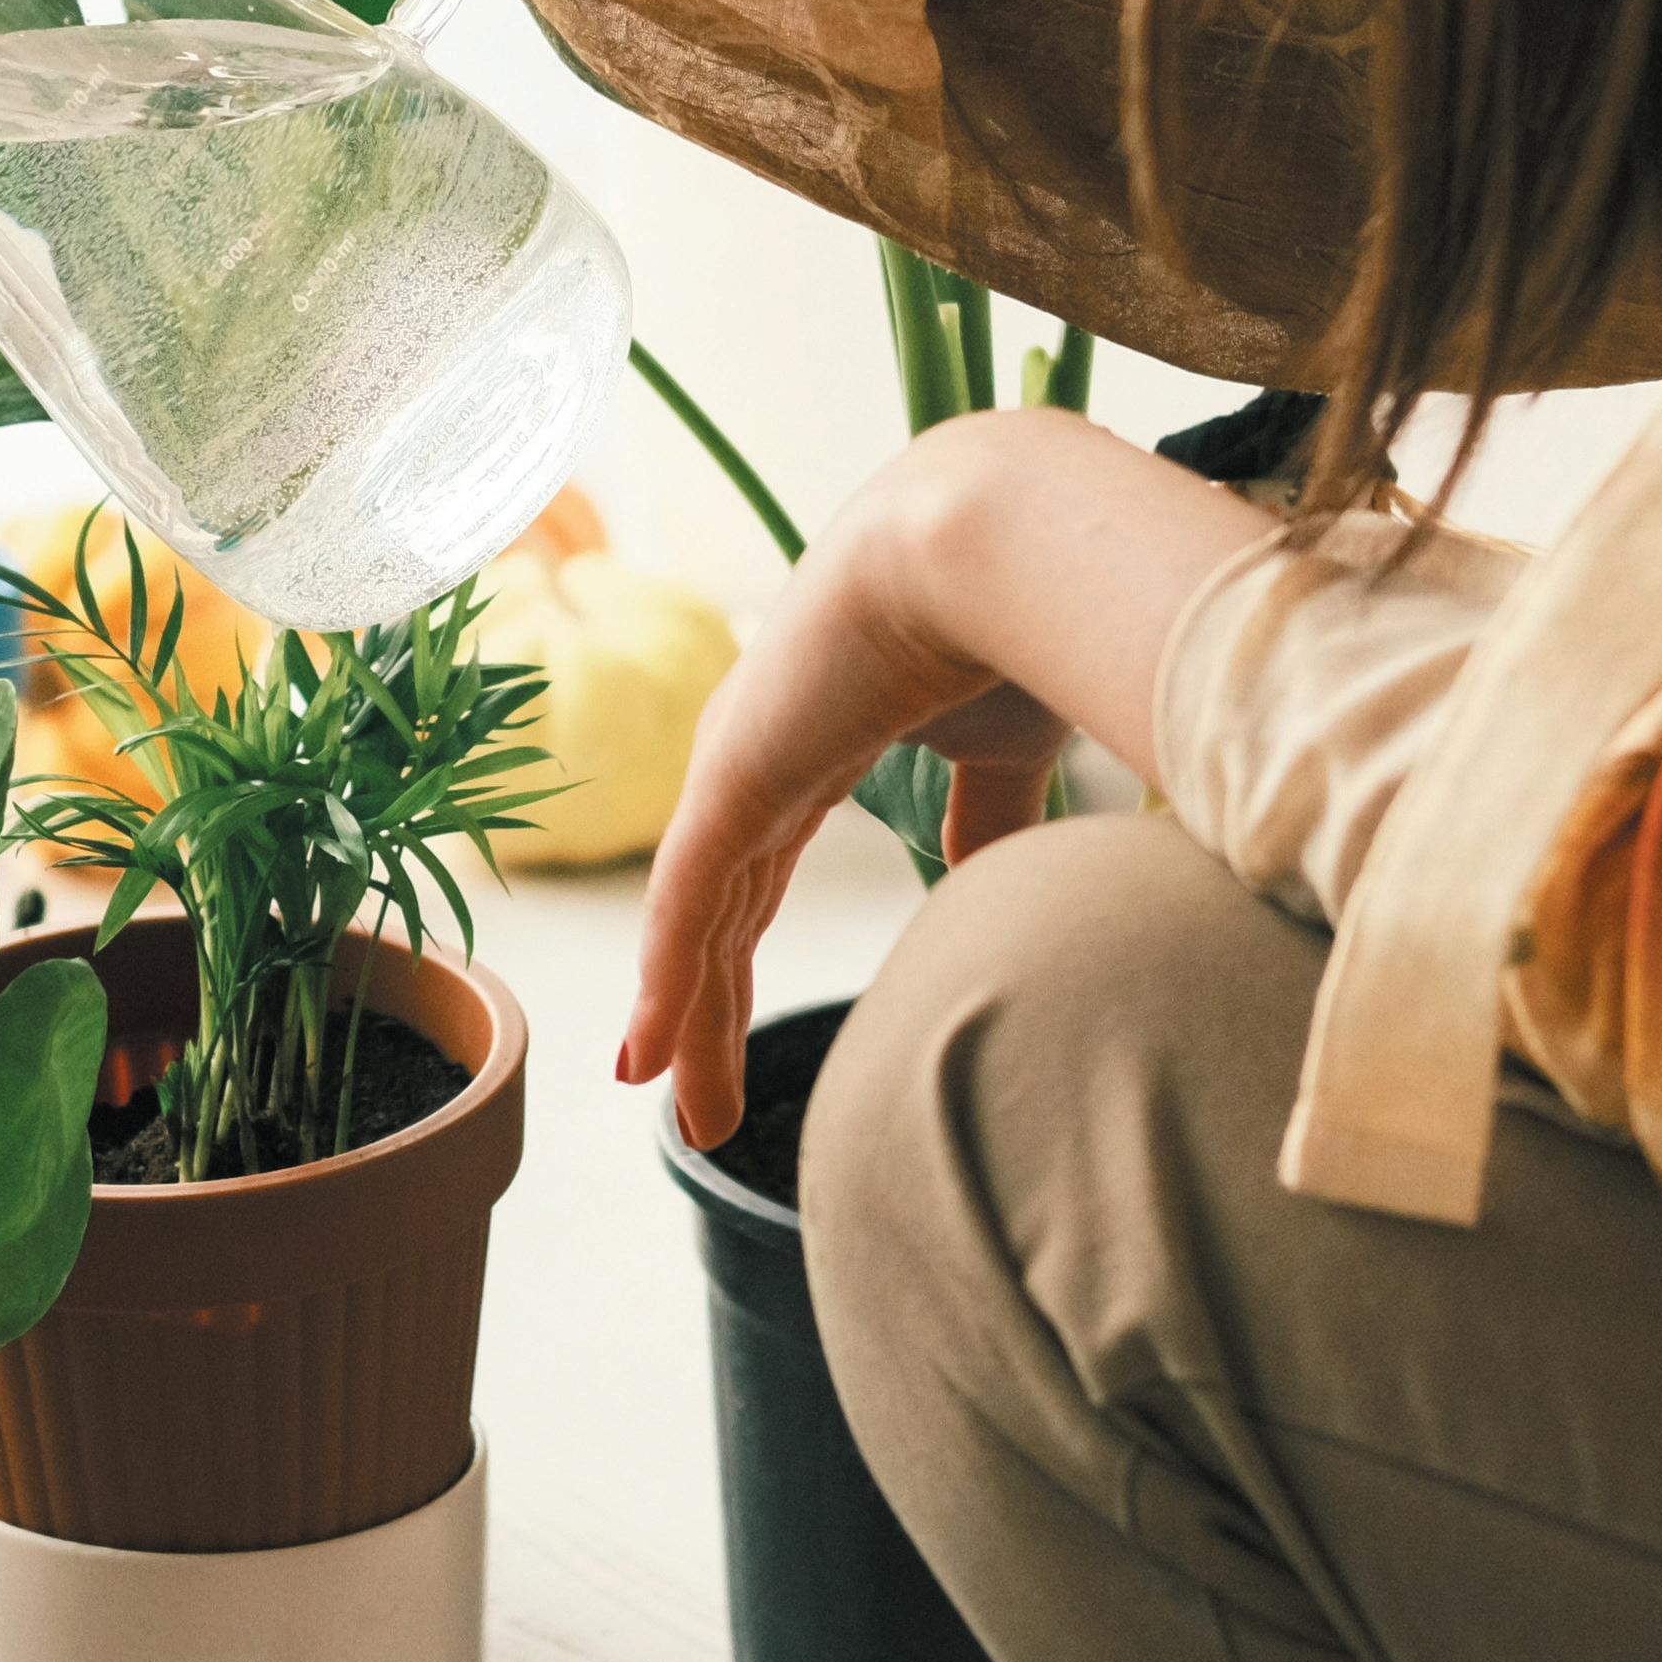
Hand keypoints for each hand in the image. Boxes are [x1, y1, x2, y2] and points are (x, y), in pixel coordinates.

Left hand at [631, 667, 1066, 1156]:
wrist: (998, 548)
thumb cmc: (1011, 624)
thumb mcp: (997, 751)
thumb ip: (982, 819)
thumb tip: (984, 889)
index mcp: (810, 743)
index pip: (754, 873)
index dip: (733, 956)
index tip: (722, 1036)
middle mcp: (754, 754)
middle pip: (719, 913)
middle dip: (706, 1012)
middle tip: (700, 1107)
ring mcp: (736, 762)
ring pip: (698, 925)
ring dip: (690, 1025)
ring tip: (686, 1113)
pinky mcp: (734, 775)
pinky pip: (688, 903)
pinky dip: (667, 984)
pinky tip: (649, 1056)